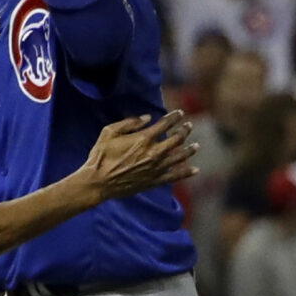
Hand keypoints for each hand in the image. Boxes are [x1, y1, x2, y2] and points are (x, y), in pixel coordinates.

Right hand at [78, 112, 198, 198]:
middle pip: (176, 139)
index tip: (180, 113)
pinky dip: (187, 173)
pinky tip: (195, 170)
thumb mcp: (109, 132)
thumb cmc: (101, 155)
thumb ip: (129, 123)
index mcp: (143, 139)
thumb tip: (147, 117)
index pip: (165, 124)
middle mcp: (154, 152)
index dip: (174, 117)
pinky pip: (175, 176)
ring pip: (179, 157)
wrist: (98, 182)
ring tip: (197, 145)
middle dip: (184, 131)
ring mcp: (156, 167)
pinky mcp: (155, 181)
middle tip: (189, 126)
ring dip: (190, 150)